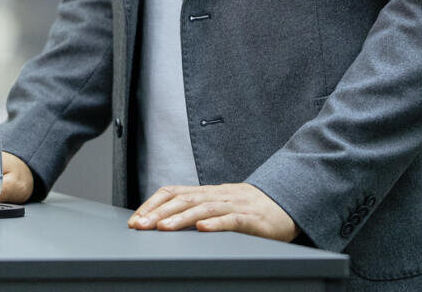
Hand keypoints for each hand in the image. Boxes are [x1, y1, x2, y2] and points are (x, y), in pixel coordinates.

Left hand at [128, 182, 296, 240]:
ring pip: (204, 209)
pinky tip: (203, 230)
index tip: (135, 220)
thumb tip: (163, 221)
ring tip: (163, 228)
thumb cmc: (249, 208)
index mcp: (207, 193)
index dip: (152, 204)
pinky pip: (233, 220)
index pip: (173, 192)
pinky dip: (217, 224)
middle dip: (159, 212)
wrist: (286, 203)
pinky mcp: (253, 219)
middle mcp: (218, 195)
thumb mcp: (219, 205)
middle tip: (140, 225)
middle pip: (184, 199)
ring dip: (181, 219)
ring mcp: (235, 205)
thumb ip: (196, 210)